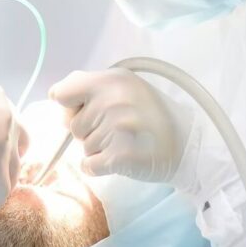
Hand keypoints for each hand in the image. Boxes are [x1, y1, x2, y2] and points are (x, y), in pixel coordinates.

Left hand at [49, 69, 193, 182]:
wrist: (189, 145)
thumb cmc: (151, 116)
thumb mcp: (125, 87)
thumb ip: (90, 86)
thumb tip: (56, 97)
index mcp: (111, 79)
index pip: (62, 93)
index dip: (70, 106)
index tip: (86, 110)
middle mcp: (113, 99)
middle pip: (73, 126)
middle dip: (89, 131)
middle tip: (119, 130)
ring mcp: (117, 127)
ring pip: (83, 147)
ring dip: (99, 149)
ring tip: (125, 142)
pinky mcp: (121, 155)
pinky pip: (89, 166)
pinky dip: (99, 167)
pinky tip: (120, 159)